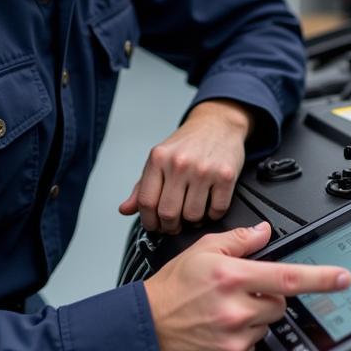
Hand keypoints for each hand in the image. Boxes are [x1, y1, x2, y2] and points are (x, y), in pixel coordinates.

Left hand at [119, 99, 251, 232]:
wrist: (218, 124)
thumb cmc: (187, 144)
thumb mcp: (160, 158)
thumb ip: (142, 186)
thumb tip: (124, 210)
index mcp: (158, 158)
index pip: (146, 202)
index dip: (149, 221)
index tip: (154, 226)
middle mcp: (179, 163)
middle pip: (168, 213)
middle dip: (170, 226)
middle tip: (174, 225)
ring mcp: (204, 169)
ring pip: (193, 216)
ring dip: (192, 222)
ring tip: (192, 213)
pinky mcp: (226, 175)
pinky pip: (216, 210)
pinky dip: (212, 215)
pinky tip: (209, 206)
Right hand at [143, 222, 350, 350]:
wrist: (146, 327)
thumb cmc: (172, 288)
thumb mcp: (203, 249)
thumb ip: (238, 239)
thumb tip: (263, 231)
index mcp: (233, 277)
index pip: (288, 278)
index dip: (321, 278)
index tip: (343, 278)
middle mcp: (237, 309)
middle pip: (280, 303)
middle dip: (268, 296)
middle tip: (240, 293)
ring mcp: (235, 338)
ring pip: (267, 326)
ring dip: (254, 318)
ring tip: (224, 312)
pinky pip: (253, 349)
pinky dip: (242, 340)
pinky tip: (220, 330)